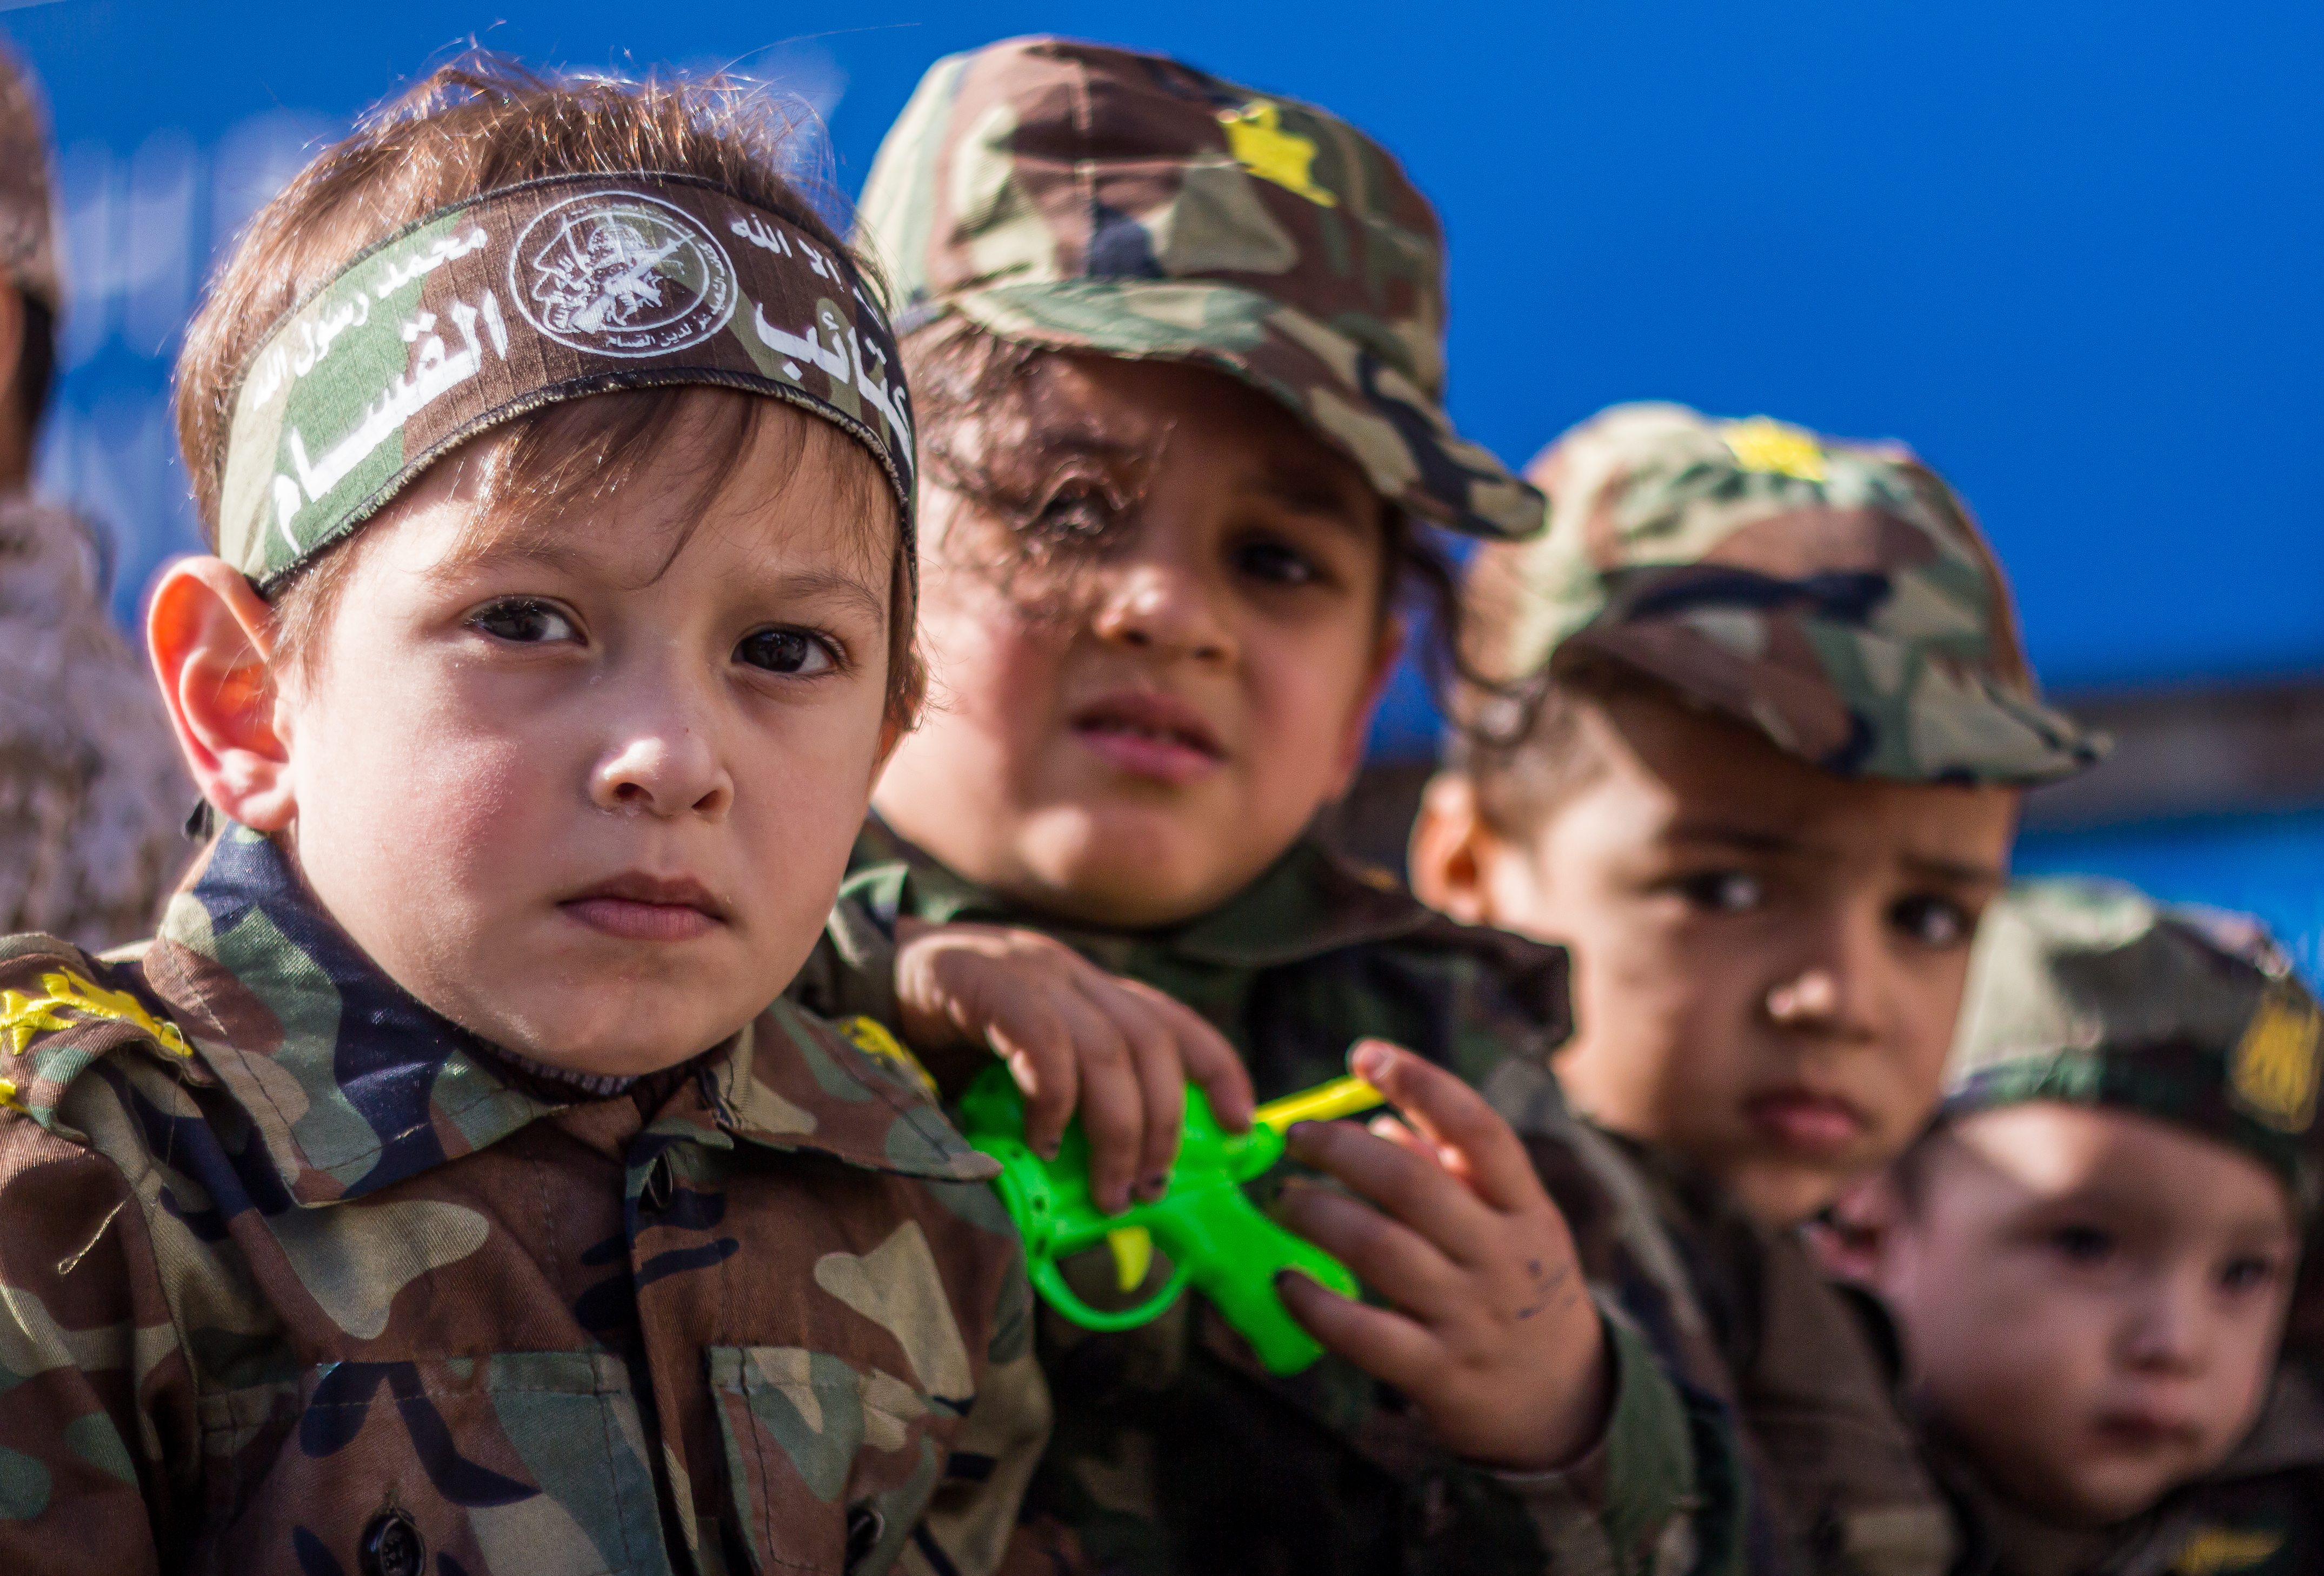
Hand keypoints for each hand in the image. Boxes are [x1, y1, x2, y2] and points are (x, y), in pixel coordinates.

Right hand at [893, 918, 1253, 1213]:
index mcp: (1084, 987)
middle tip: (1150, 1190)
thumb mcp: (1015, 1068)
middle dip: (1166, 1124)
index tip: (1243, 1126)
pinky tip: (1042, 1143)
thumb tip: (1109, 1195)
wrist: (857, 977)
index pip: (1172, 1020)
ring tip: (1109, 1191)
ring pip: (1110, 1048)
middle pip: (1151, 1043)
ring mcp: (1028, 969)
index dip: (1218, 1070)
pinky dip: (1055, 1101)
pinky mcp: (980, 979)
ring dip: (1120, 1131)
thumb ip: (1062, 1108)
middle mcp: (1067, 971)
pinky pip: (1044, 1042)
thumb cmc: (940, 1039)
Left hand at [1274, 1040, 1608, 1471]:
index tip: (1366, 1054)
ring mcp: (1470, 1316)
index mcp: (1523, 1208)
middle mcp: (1501, 1256)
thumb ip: (1453, 1170)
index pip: (1478, 1129)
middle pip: (1412, 1185)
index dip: (1421, 1083)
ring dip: (1319, 1216)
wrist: (1566, 1406)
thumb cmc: (1522, 1291)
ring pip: (1380, 1250)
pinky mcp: (1438, 1373)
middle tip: (1295, 1136)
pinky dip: (1317, 1303)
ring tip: (1285, 1199)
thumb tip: (1375, 1122)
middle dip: (1341, 1150)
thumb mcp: (1511, 1225)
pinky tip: (1285, 1280)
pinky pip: (1365, 1334)